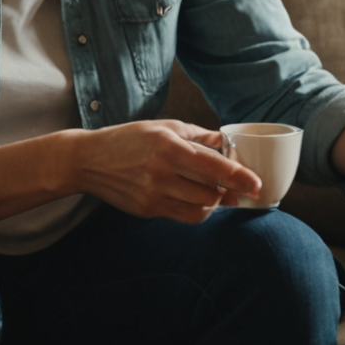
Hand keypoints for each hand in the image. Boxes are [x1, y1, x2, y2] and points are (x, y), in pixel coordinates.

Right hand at [69, 120, 261, 222]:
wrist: (88, 160)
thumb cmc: (129, 139)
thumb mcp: (164, 127)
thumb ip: (198, 135)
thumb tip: (227, 142)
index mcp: (168, 147)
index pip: (213, 167)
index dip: (239, 177)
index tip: (256, 185)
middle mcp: (161, 173)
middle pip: (210, 194)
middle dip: (225, 191)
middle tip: (231, 185)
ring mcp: (153, 196)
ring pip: (199, 210)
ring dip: (212, 203)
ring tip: (210, 191)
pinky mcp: (147, 211)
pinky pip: (183, 217)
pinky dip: (195, 210)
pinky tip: (191, 197)